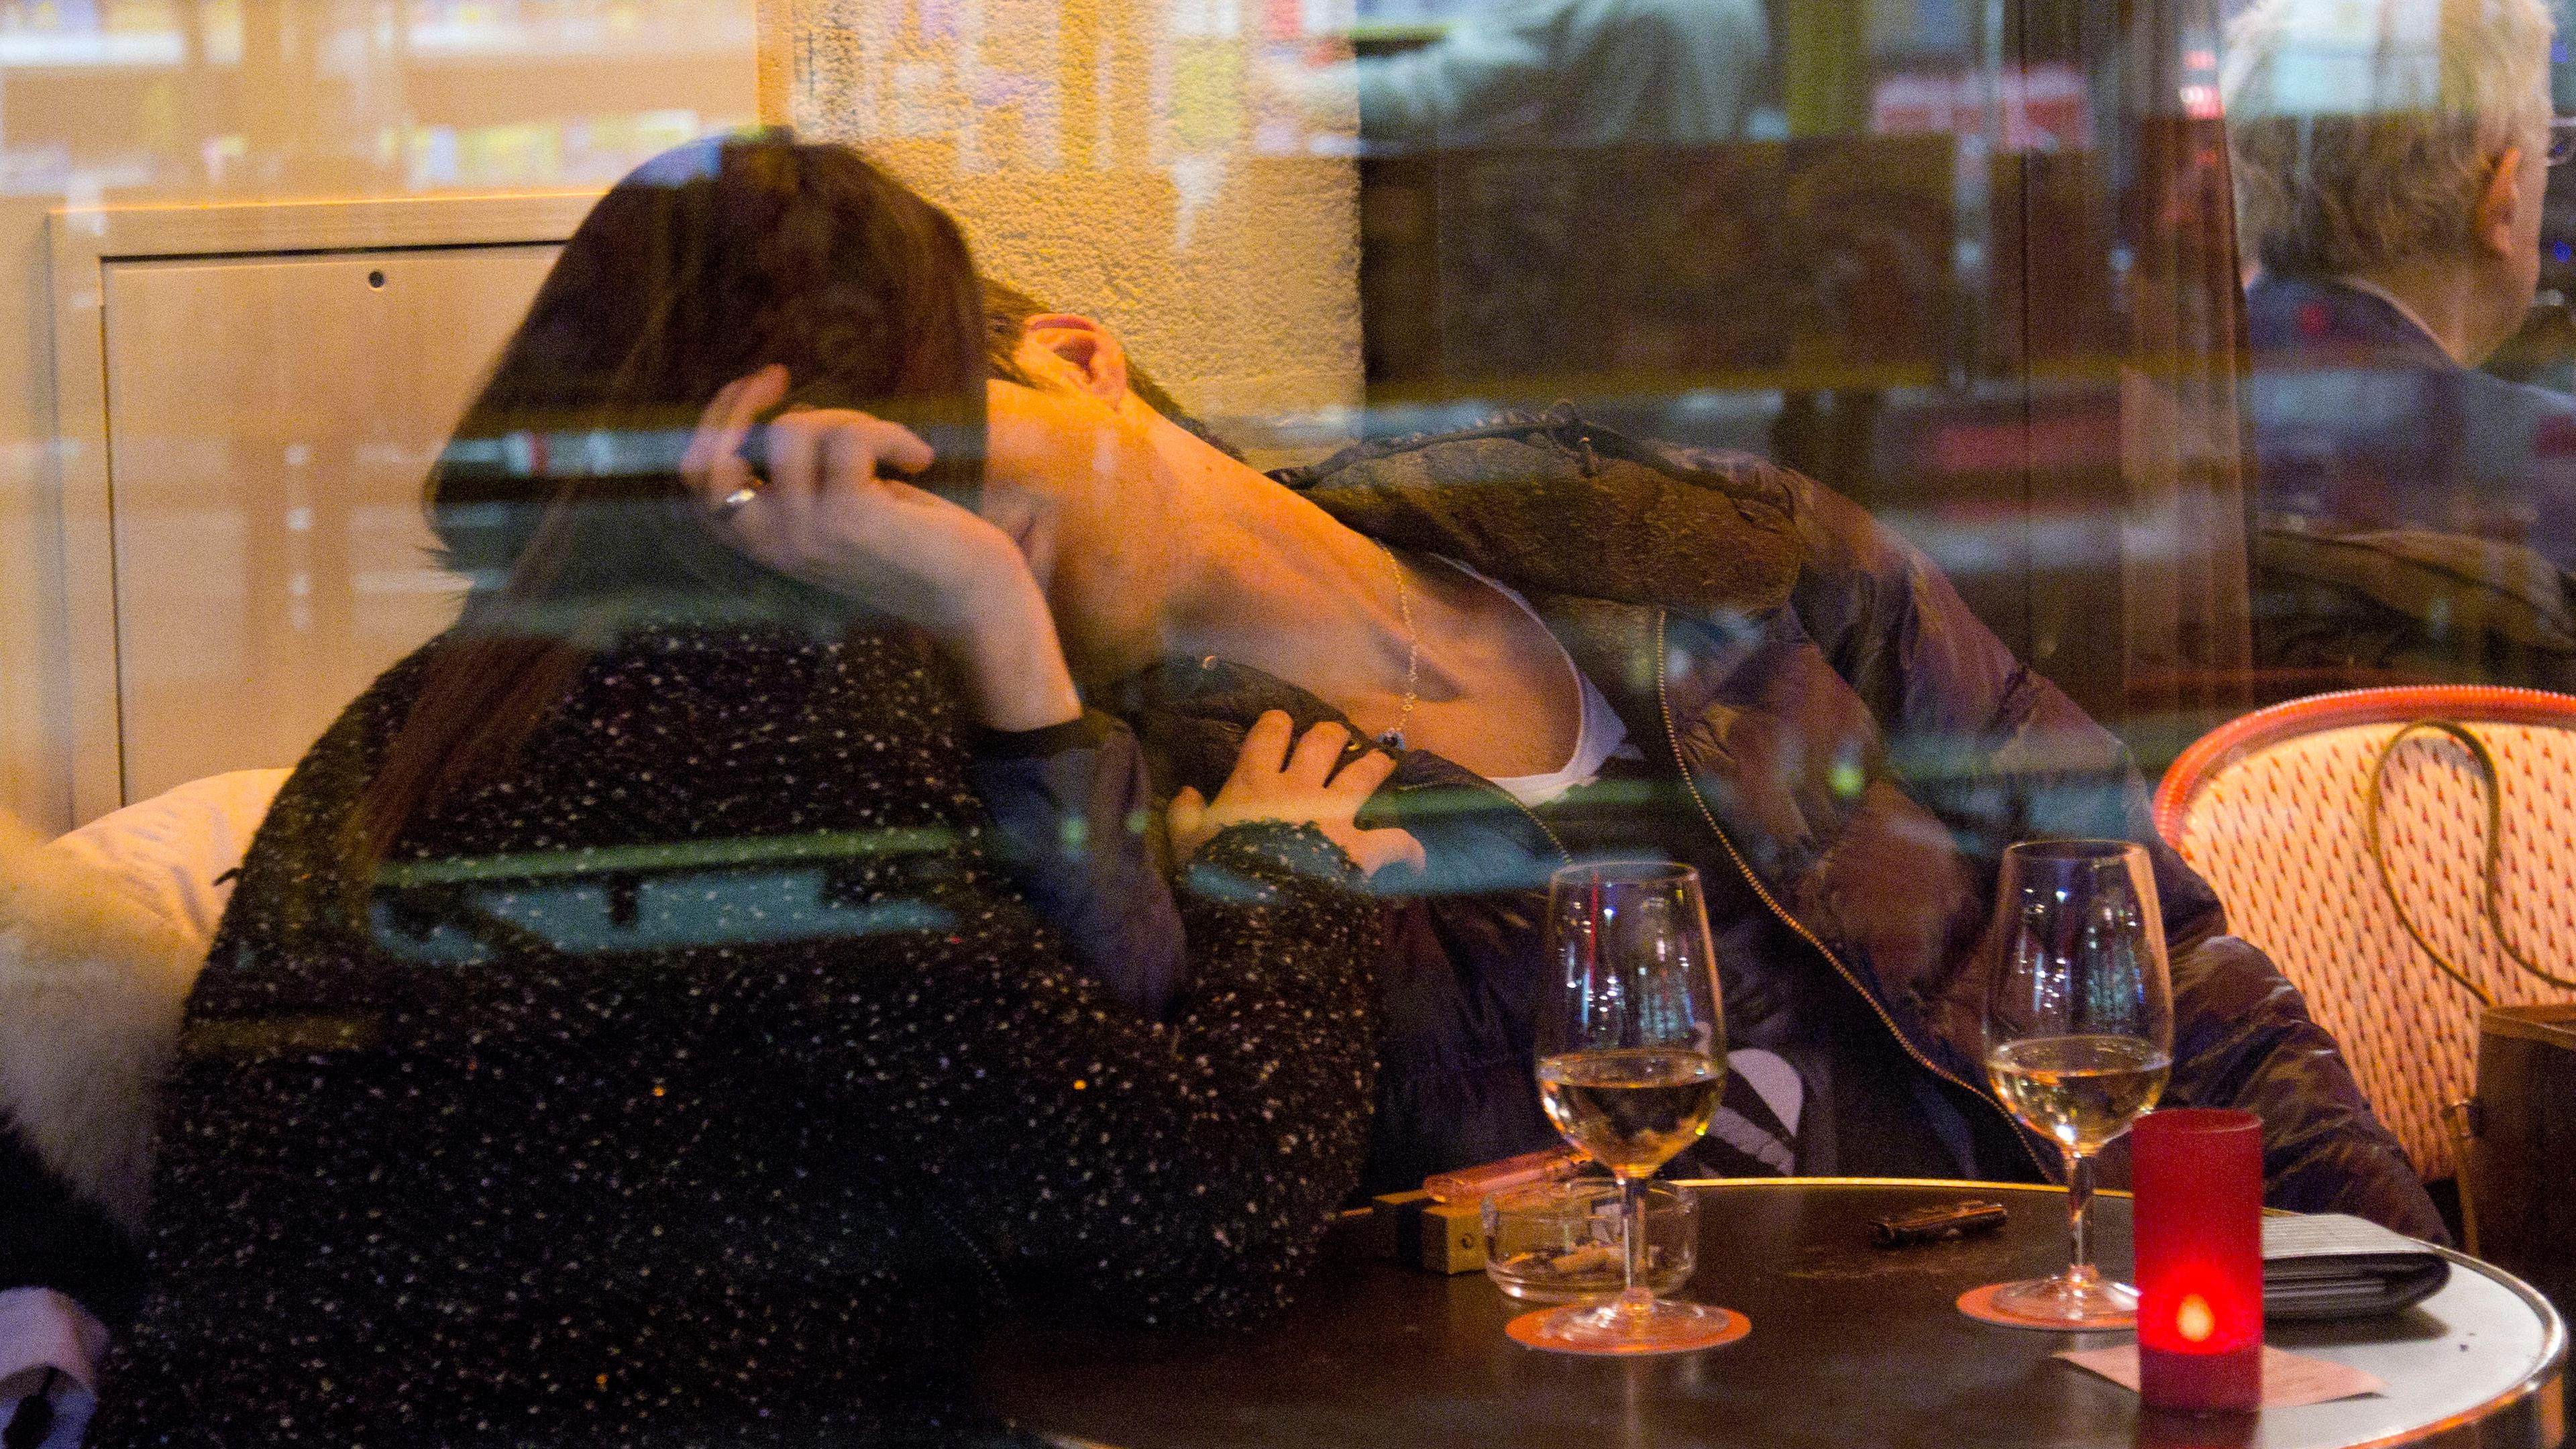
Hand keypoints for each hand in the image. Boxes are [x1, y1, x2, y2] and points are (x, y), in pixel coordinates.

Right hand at [683, 366, 1079, 729]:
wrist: (977, 601)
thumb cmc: (919, 546)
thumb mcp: (845, 504)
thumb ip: (806, 474)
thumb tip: (784, 415)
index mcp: (767, 541)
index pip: (697, 480)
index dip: (714, 422)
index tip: (759, 387)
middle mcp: (773, 544)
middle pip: (714, 457)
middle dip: (741, 404)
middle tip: (781, 378)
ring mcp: (806, 534)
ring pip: (791, 431)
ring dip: (845, 418)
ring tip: (890, 444)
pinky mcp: (848, 520)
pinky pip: (850, 437)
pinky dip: (889, 432)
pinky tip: (919, 457)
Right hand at [1169, 712, 1425, 877]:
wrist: (1256, 919)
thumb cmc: (1216, 879)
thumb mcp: (1187, 847)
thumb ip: (1183, 816)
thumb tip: (1187, 791)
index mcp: (1254, 783)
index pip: (1270, 733)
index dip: (1278, 724)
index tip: (1281, 726)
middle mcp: (1299, 788)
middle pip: (1324, 741)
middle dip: (1333, 735)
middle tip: (1336, 739)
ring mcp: (1334, 815)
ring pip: (1365, 773)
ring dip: (1377, 766)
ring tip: (1384, 764)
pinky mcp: (1361, 848)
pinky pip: (1396, 841)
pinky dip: (1410, 850)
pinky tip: (1416, 858)